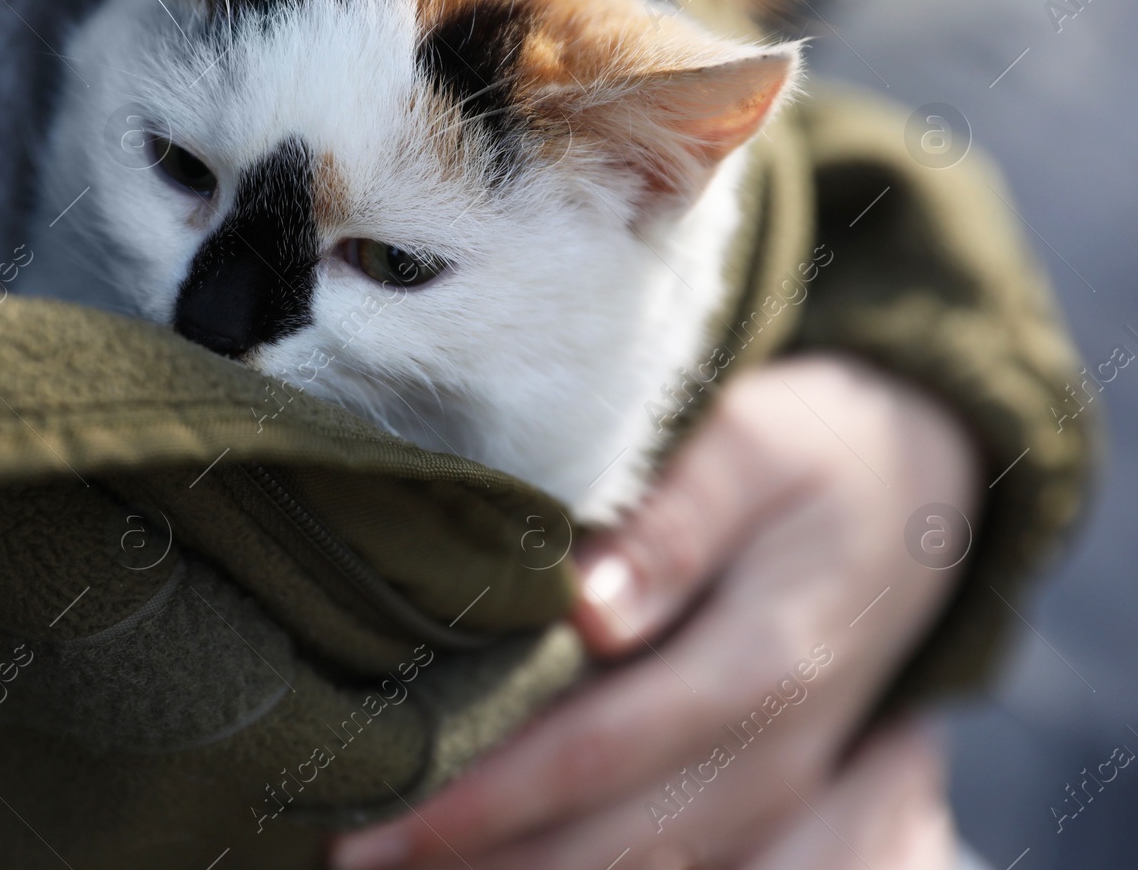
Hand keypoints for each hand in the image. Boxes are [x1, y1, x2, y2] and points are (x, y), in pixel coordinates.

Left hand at [330, 353, 981, 868]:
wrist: (921, 485)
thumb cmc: (814, 449)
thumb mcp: (752, 447)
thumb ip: (673, 525)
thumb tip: (587, 608)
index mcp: (766, 660)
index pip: (601, 751)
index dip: (488, 799)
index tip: (380, 824)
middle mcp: (779, 750)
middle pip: (618, 841)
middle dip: (481, 864)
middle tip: (353, 855)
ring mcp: (783, 783)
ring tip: (407, 866)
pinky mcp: (774, 791)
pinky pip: (682, 860)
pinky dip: (590, 866)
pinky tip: (506, 857)